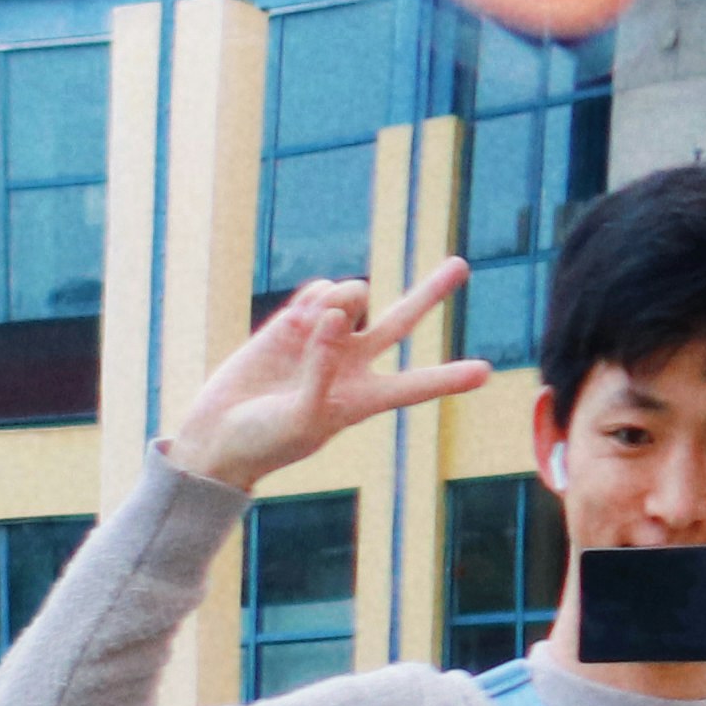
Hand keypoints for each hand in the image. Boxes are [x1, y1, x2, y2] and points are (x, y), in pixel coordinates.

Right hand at [159, 262, 490, 488]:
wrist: (218, 434)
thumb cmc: (267, 441)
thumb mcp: (303, 416)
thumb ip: (324, 367)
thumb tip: (338, 314)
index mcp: (365, 398)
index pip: (417, 385)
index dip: (450, 378)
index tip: (487, 372)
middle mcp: (352, 363)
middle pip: (401, 320)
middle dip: (430, 292)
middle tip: (461, 265)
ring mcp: (326, 338)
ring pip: (355, 293)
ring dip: (341, 299)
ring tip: (314, 328)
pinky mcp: (294, 322)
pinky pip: (320, 291)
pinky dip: (313, 300)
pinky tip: (297, 323)